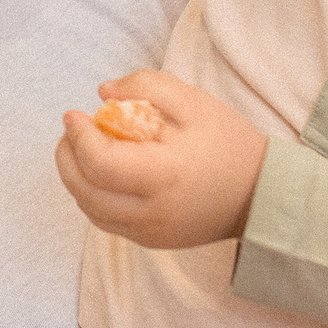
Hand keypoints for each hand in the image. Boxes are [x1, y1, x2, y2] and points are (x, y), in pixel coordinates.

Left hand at [57, 71, 267, 250]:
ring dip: (75, 179)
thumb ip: (147, 86)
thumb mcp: (195, 102)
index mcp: (164, 175)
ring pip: (91, 210)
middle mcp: (152, 212)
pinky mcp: (151, 241)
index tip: (74, 114)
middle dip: (66, 158)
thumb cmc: (228, 144)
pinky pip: (107, 222)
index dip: (78, 137)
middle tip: (70, 132)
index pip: (100, 163)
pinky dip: (92, 197)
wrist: (261, 195)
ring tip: (80, 150)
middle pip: (85, 191)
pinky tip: (99, 174)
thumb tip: (103, 92)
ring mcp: (150, 232)